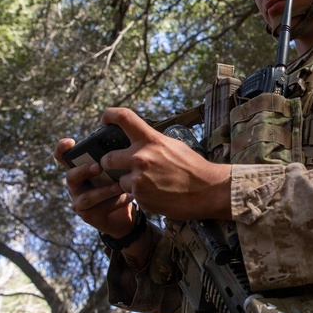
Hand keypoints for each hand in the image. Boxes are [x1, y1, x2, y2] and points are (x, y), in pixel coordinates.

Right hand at [53, 137, 135, 238]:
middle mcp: (75, 186)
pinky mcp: (89, 217)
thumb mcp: (116, 171)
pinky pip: (100, 209)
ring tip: (119, 186)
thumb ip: (114, 160)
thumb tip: (124, 144)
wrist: (125, 216)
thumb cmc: (118, 187)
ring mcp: (80, 203)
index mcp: (80, 171)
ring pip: (87, 197)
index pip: (63, 158)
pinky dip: (115, 202)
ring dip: (104, 191)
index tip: (70, 142)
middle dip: (84, 171)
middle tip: (98, 166)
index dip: (62, 149)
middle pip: (71, 177)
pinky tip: (128, 197)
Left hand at [99, 108, 231, 220]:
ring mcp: (139, 180)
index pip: (123, 118)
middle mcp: (140, 158)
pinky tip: (157, 194)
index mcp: (150, 140)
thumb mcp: (173, 146)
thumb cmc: (193, 167)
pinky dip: (141, 195)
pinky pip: (132, 195)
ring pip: (119, 181)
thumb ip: (152, 143)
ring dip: (128, 183)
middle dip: (108, 164)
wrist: (207, 192)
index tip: (104, 120)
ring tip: (149, 184)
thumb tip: (138, 141)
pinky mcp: (141, 198)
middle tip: (114, 166)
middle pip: (107, 159)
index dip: (109, 115)